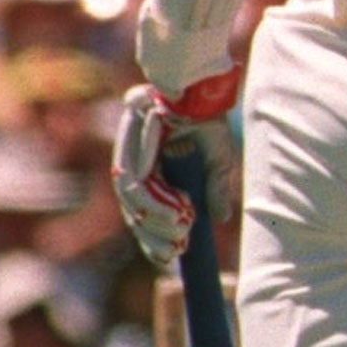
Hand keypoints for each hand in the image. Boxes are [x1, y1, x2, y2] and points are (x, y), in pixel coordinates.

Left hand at [109, 70, 240, 268]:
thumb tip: (219, 219)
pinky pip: (136, 191)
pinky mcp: (126, 153)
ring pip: (134, 208)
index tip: (173, 257)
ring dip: (159, 226)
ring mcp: (128, 161)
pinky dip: (157, 207)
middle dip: (155, 240)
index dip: (157, 238)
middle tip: (176, 254)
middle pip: (137, 217)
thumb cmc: (206, 119)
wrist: (197, 88)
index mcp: (154, 172)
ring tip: (184, 236)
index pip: (149, 214)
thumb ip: (215, 190)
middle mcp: (136, 169)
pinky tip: (180, 216)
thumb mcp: (217, 161)